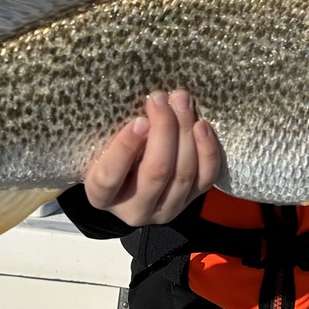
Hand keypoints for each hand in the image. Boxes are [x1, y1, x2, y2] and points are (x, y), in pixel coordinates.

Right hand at [83, 89, 222, 225]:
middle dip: (164, 129)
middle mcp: (133, 210)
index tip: (139, 120)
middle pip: (156, 172)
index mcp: (101, 197)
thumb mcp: (103, 147)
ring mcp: (165, 211)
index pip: (110, 177)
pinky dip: (207, 151)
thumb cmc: (110, 156)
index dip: (125, 148)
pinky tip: (202, 126)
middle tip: (162, 98)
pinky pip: (205, 178)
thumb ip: (116, 134)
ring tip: (182, 102)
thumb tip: (151, 103)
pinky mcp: (189, 203)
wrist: (131, 183)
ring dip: (186, 133)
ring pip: (183, 174)